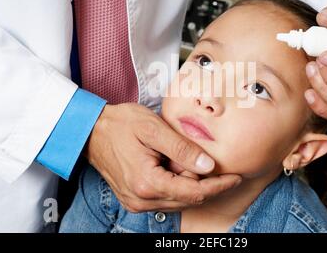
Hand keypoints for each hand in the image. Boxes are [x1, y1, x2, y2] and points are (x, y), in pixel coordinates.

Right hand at [85, 103, 241, 212]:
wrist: (91, 131)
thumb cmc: (120, 124)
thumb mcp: (153, 129)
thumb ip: (182, 149)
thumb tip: (208, 166)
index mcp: (147, 183)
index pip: (194, 192)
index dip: (218, 186)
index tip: (236, 177)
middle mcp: (141, 199)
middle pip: (188, 200)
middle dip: (207, 185)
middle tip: (218, 167)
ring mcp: (136, 202)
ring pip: (178, 202)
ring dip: (193, 186)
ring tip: (195, 164)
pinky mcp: (134, 199)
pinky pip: (166, 199)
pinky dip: (179, 187)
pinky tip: (180, 170)